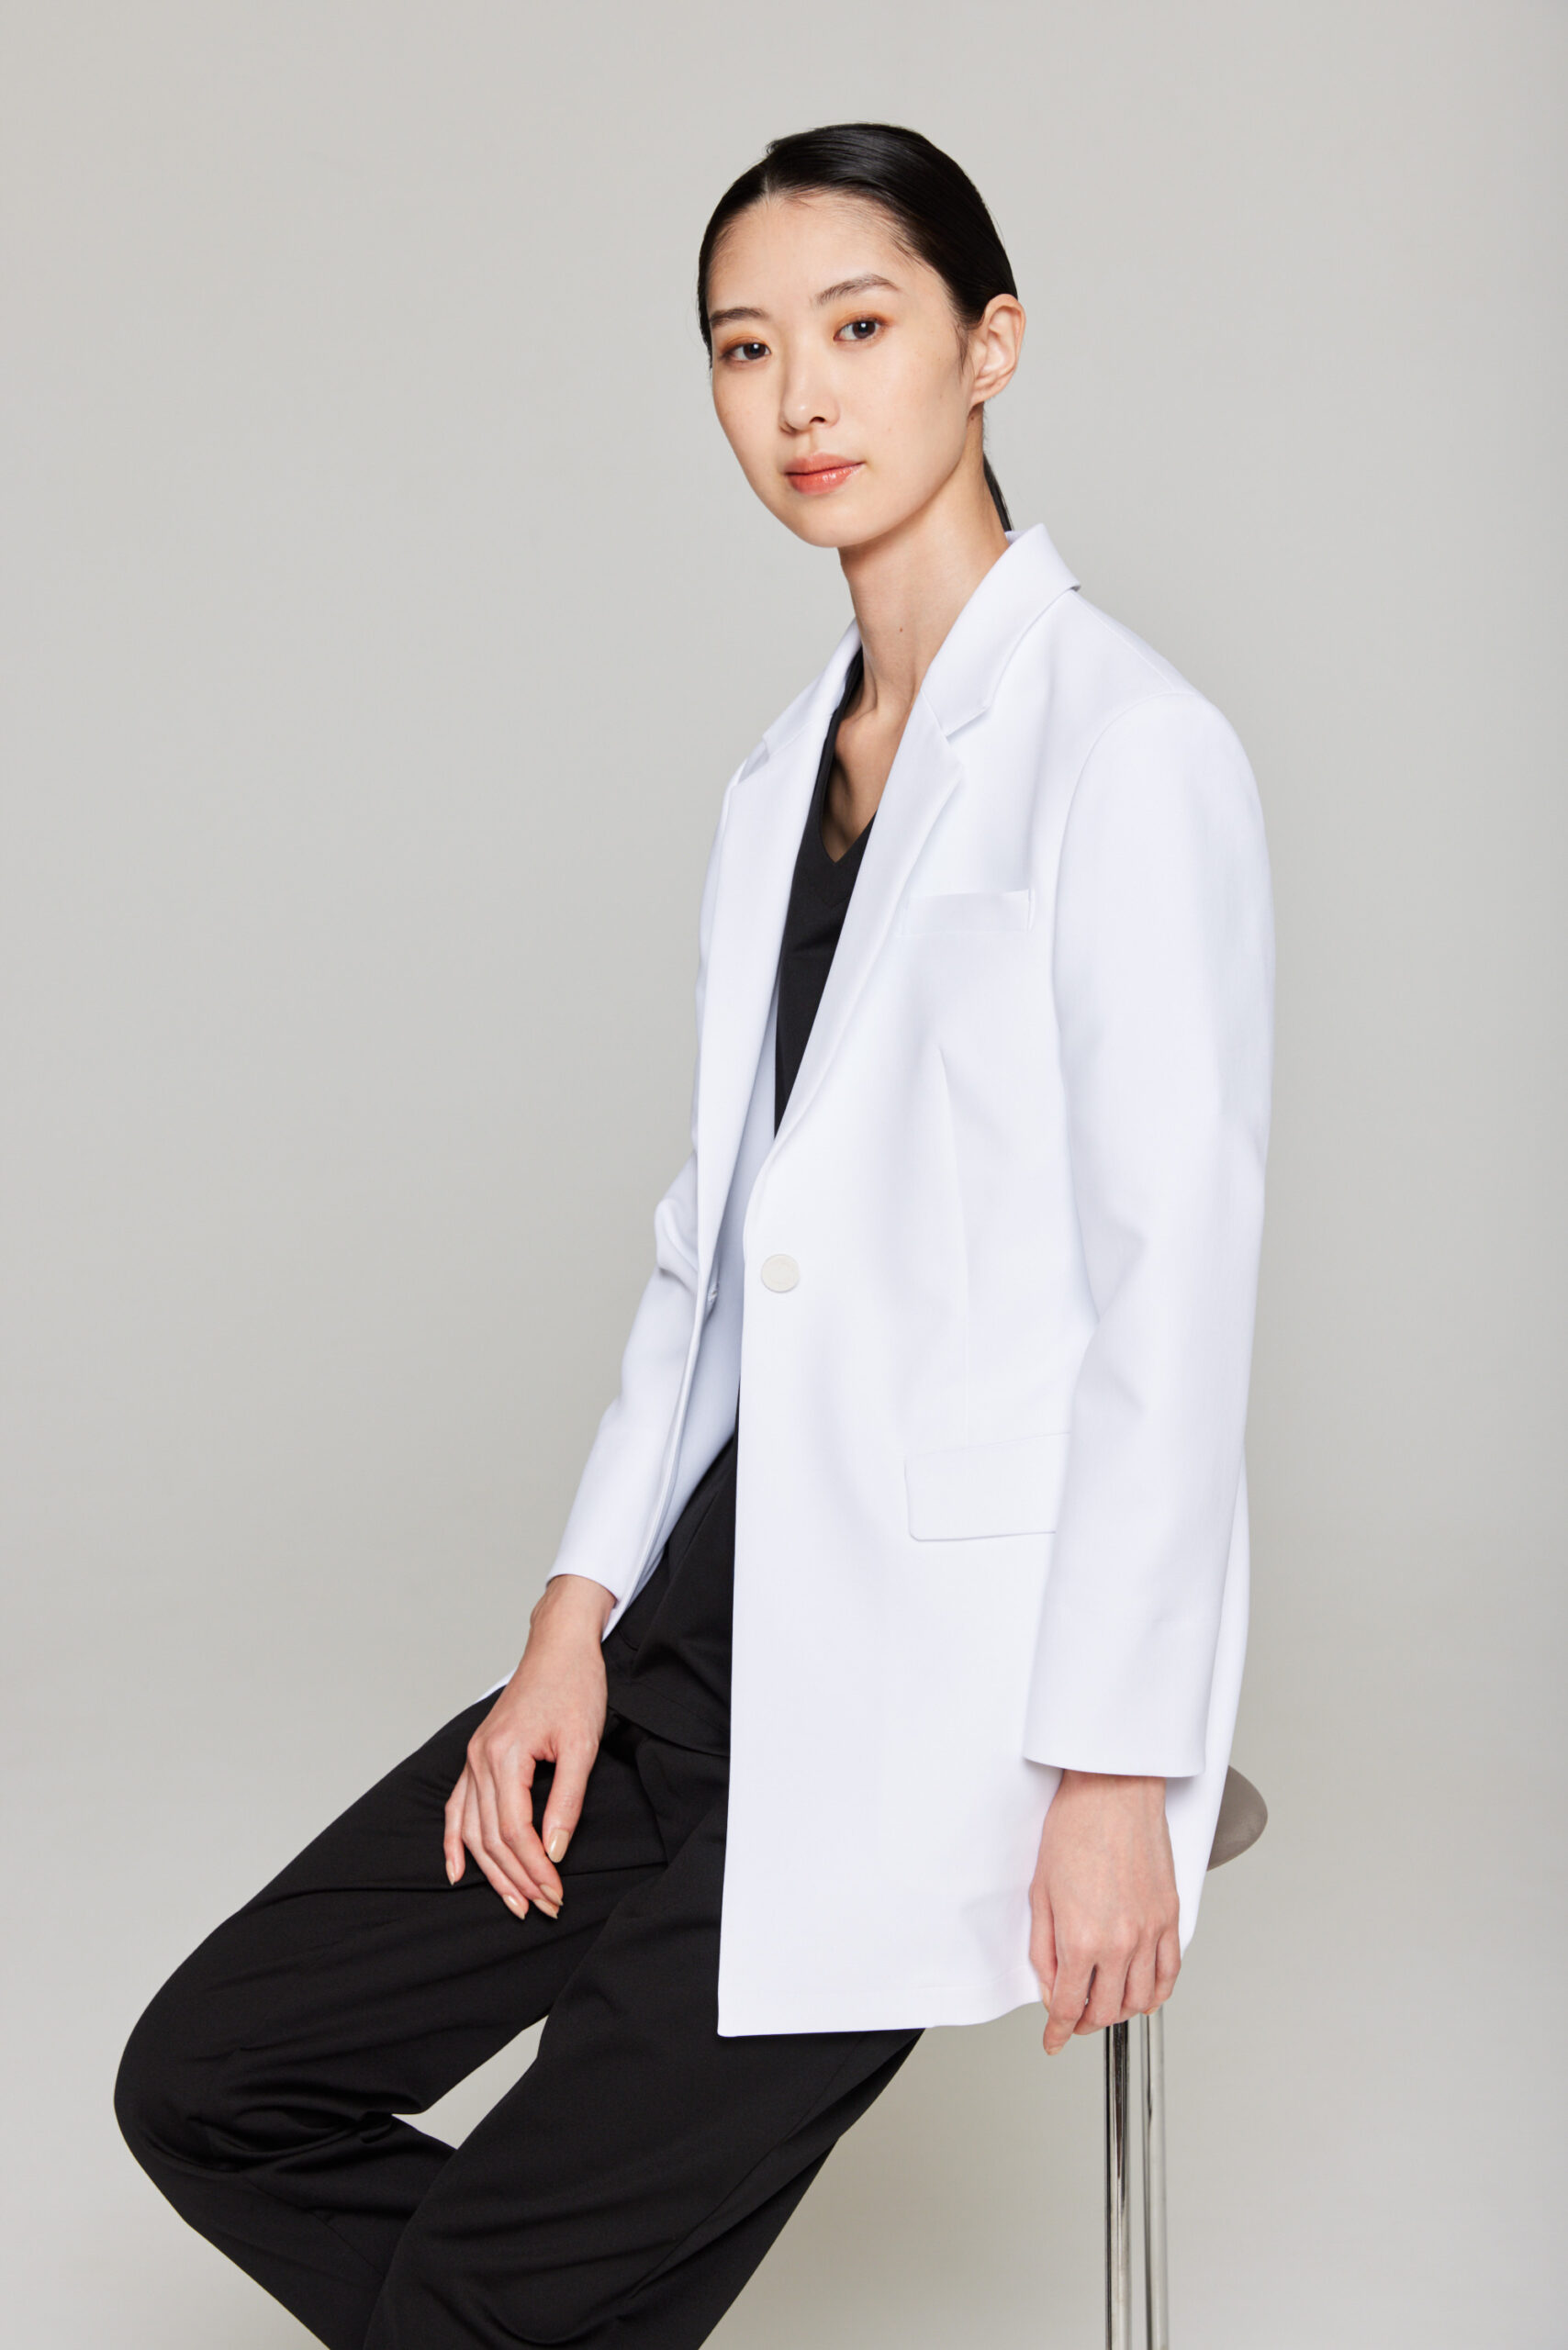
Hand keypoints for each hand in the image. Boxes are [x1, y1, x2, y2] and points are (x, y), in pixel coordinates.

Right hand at [442, 1573, 614, 1920]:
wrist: (560, 1646)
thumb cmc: (575, 1686)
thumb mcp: (583, 1743)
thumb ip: (567, 1800)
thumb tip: (554, 1850)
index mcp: (504, 1754)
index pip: (514, 1830)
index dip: (535, 1868)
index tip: (556, 1894)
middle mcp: (480, 1758)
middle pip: (490, 1837)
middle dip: (517, 1878)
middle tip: (543, 1908)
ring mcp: (474, 1757)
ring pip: (472, 1829)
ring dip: (490, 1871)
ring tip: (514, 1902)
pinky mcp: (478, 1756)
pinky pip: (457, 1807)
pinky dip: (454, 1841)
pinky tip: (455, 1870)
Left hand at [1029, 1770, 1180, 2055]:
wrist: (1111, 1790)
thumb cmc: (1073, 1829)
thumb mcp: (1040, 1894)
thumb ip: (1043, 1950)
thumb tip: (1050, 1988)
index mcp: (1082, 1939)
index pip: (1069, 2006)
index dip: (1058, 2032)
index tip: (1053, 2040)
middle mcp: (1121, 1943)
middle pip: (1108, 2011)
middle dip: (1087, 2022)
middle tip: (1074, 2017)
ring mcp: (1151, 1931)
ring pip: (1143, 2000)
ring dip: (1122, 2011)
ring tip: (1105, 2003)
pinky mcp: (1171, 1916)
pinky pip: (1171, 1972)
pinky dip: (1157, 1991)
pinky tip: (1142, 1989)